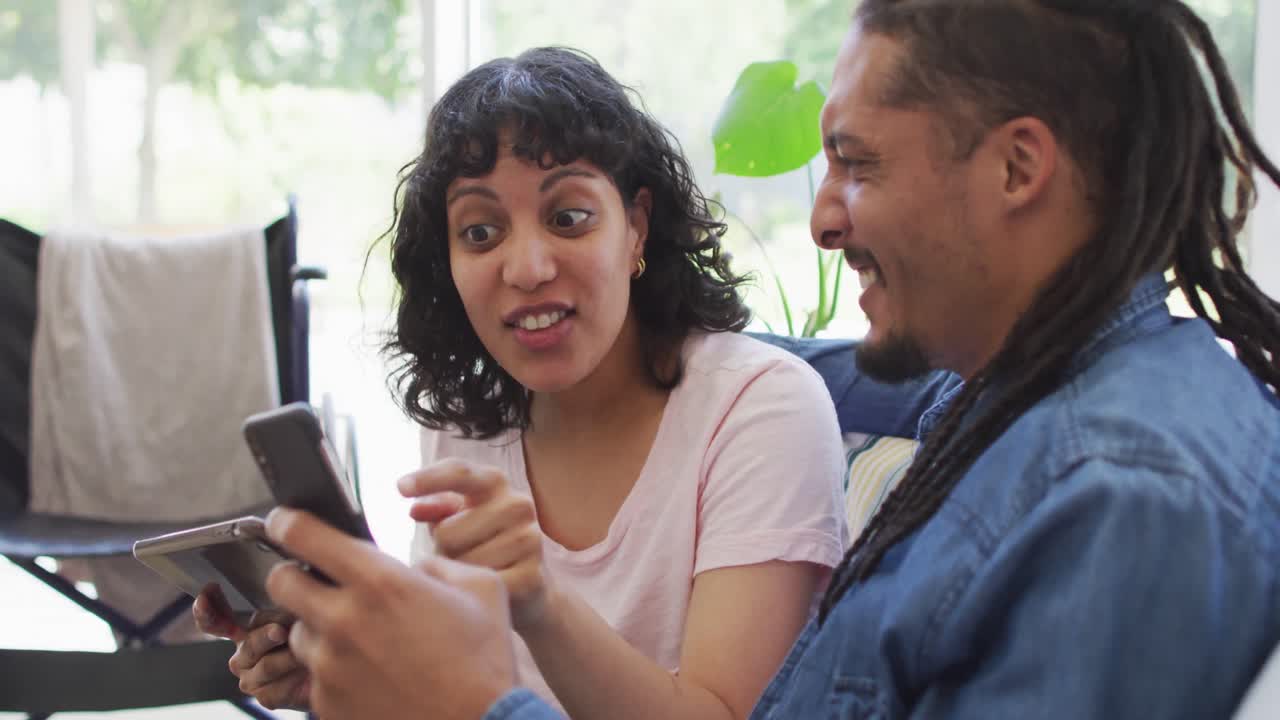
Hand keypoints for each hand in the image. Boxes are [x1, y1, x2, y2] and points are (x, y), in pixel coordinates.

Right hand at [193, 587, 309, 709]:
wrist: (337, 670)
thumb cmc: (318, 636)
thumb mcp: (302, 614)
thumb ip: (285, 606)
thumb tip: (285, 591)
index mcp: (246, 629)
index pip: (216, 621)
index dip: (207, 610)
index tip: (209, 592)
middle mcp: (243, 653)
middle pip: (248, 642)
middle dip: (267, 635)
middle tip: (283, 631)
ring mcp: (251, 677)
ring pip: (265, 665)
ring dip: (291, 657)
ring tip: (308, 650)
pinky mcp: (265, 697)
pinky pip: (276, 688)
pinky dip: (296, 678)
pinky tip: (307, 670)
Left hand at [264, 507, 517, 719]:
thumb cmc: (482, 661)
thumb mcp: (481, 589)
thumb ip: (437, 566)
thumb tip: (414, 569)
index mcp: (380, 582)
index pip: (303, 535)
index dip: (286, 523)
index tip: (284, 522)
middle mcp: (343, 620)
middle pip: (280, 583)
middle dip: (293, 576)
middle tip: (315, 582)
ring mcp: (330, 666)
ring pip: (298, 632)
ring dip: (319, 629)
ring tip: (359, 641)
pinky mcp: (326, 703)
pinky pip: (315, 676)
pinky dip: (334, 671)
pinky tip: (370, 675)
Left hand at [400, 459, 550, 632]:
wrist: (530, 585)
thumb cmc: (482, 543)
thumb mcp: (459, 519)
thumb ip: (437, 509)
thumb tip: (415, 509)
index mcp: (495, 483)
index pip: (458, 473)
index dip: (428, 479)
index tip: (399, 488)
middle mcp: (517, 504)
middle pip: (447, 532)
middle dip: (442, 552)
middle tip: (458, 557)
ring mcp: (529, 539)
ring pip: (462, 563)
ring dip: (456, 575)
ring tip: (473, 573)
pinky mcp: (532, 575)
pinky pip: (479, 587)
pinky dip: (472, 595)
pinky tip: (482, 592)